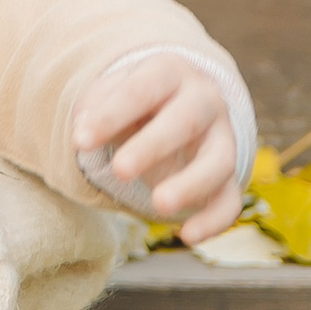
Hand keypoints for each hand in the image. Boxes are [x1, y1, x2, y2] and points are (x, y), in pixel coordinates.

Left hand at [73, 54, 242, 244]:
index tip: (79, 141)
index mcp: (170, 73)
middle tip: (119, 170)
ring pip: (218, 161)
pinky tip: (186, 236)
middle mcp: (204, 101)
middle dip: (152, 146)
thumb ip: (96, 106)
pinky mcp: (228, 177)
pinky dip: (214, 221)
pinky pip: (230, 200)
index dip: (112, 114)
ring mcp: (222, 139)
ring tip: (158, 205)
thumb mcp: (112, 92)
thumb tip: (84, 131)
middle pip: (185, 120)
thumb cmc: (134, 100)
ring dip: (191, 184)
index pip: (143, 89)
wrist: (174, 105)